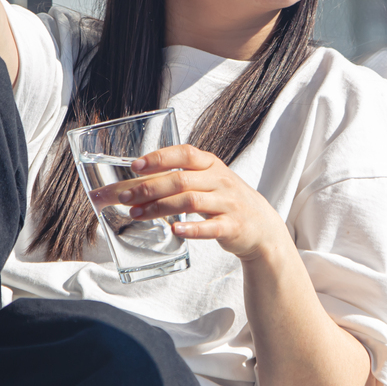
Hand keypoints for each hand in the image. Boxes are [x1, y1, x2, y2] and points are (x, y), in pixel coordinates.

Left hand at [89, 144, 288, 259]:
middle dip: (149, 188)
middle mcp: (220, 180)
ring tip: (136, 214)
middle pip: (181, 180)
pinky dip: (191, 229)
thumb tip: (134, 183)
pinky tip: (174, 231)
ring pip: (190, 202)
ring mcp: (228, 203)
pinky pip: (210, 227)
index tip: (135, 166)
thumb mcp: (208, 181)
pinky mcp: (233, 226)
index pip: (184, 154)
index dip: (159, 158)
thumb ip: (179, 178)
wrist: (262, 226)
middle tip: (124, 198)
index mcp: (211, 164)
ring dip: (160, 208)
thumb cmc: (225, 200)